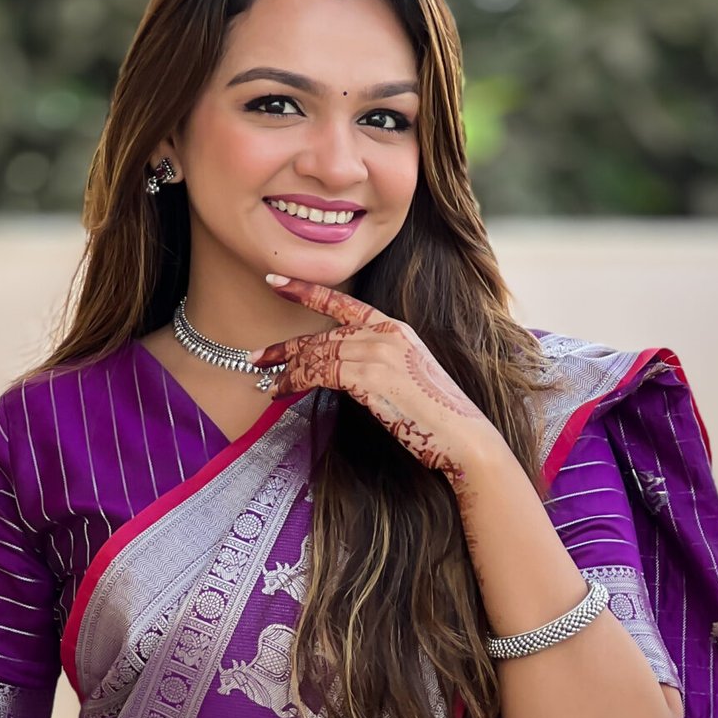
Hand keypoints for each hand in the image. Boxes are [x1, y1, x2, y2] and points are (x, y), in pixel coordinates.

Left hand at [250, 275, 503, 487]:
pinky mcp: (368, 375)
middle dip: (285, 347)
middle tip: (254, 357)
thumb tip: (344, 377)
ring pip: (317, 353)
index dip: (306, 290)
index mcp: (396, 330)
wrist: (463, 438)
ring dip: (286, 370)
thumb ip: (377, 369)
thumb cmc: (437, 422)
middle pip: (323, 334)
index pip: (344, 304)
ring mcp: (378, 352)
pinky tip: (280, 391)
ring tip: (264, 384)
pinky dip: (294, 381)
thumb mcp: (407, 383)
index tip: (276, 280)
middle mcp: (386, 334)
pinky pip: (319, 372)